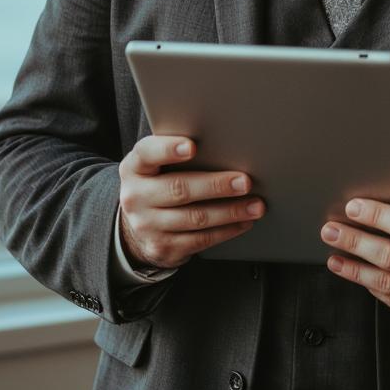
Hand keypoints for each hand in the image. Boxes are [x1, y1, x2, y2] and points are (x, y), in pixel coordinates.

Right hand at [118, 135, 264, 269]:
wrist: (136, 225)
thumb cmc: (157, 182)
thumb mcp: (155, 164)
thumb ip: (176, 151)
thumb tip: (222, 141)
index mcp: (134, 168)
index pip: (147, 154)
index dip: (168, 149)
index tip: (192, 147)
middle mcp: (136, 197)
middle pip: (179, 189)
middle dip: (216, 185)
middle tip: (244, 181)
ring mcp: (147, 225)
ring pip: (195, 218)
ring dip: (230, 211)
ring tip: (255, 205)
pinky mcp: (163, 248)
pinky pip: (200, 240)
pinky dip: (227, 230)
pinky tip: (243, 222)